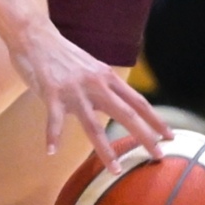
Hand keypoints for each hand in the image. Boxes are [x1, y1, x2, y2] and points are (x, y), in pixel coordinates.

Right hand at [6, 22, 171, 170]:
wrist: (35, 35)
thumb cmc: (62, 54)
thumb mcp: (91, 67)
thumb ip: (104, 85)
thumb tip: (118, 105)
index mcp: (107, 77)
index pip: (138, 101)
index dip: (155, 119)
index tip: (169, 136)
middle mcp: (95, 84)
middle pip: (125, 114)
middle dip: (144, 136)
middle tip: (158, 155)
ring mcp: (74, 90)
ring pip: (93, 126)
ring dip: (105, 150)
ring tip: (115, 169)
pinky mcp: (52, 92)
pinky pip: (54, 120)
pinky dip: (52, 136)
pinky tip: (51, 151)